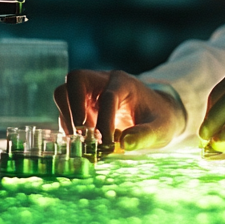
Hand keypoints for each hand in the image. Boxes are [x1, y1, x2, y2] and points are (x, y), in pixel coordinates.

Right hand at [54, 69, 185, 150]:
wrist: (157, 115)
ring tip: (81, 141)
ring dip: (67, 118)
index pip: (108, 96)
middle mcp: (103, 82)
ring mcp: (90, 93)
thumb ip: (145, 135)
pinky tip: (81, 144)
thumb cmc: (159, 119)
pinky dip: (68, 128)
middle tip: (81, 133)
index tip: (106, 143)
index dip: (104, 120)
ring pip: (64, 94)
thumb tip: (125, 143)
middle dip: (73, 106)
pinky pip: (65, 112)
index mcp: (124, 83)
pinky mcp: (82, 106)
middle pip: (75, 79)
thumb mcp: (160, 129)